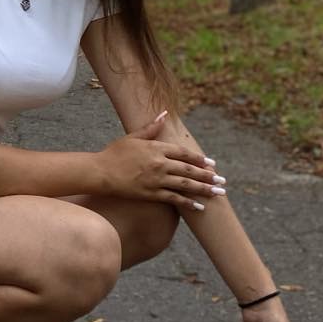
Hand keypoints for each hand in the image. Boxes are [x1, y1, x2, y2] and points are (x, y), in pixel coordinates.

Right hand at [97, 110, 224, 206]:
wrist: (100, 172)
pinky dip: (188, 203)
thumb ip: (151, 128)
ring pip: (185, 184)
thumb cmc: (114, 153)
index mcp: (157, 148)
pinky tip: (199, 207)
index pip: (184, 153)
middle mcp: (160, 163)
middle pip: (189, 169)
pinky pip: (174, 199)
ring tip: (218, 193)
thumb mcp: (133, 136)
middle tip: (222, 181)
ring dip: (204, 189)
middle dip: (208, 175)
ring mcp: (156, 180)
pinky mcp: (151, 193)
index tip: (212, 163)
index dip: (199, 159)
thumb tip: (164, 113)